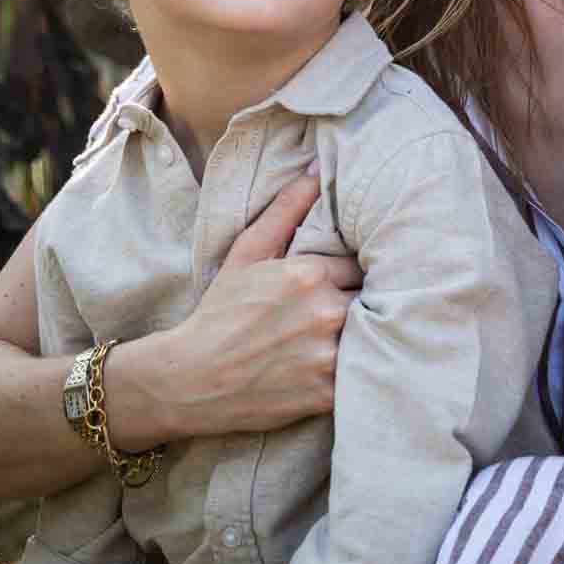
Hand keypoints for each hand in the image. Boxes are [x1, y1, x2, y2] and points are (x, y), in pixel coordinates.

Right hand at [138, 174, 362, 440]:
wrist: (191, 378)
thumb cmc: (220, 312)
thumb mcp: (247, 253)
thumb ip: (286, 209)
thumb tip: (317, 170)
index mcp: (310, 274)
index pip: (361, 265)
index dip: (354, 275)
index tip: (345, 283)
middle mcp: (325, 312)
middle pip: (372, 299)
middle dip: (363, 302)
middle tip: (349, 310)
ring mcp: (327, 355)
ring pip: (372, 336)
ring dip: (365, 336)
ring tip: (348, 338)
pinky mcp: (327, 392)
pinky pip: (362, 375)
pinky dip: (356, 372)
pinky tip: (338, 367)